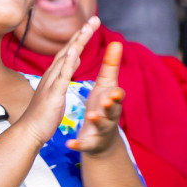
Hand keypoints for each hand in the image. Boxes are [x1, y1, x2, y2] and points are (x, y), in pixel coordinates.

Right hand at [14, 15, 98, 144]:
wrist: (29, 131)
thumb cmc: (43, 114)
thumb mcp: (56, 91)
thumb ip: (64, 74)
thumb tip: (73, 59)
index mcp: (54, 75)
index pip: (68, 51)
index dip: (80, 37)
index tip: (91, 25)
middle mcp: (51, 75)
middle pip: (68, 49)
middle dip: (81, 34)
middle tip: (94, 19)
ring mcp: (51, 83)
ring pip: (66, 58)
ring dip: (77, 42)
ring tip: (87, 28)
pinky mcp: (53, 94)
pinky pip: (61, 76)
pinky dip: (67, 62)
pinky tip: (73, 51)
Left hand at [69, 41, 124, 155]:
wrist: (100, 138)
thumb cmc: (103, 107)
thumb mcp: (106, 87)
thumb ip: (111, 67)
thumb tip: (117, 42)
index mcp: (111, 101)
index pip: (116, 94)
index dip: (116, 92)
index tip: (113, 88)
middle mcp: (109, 115)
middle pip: (111, 110)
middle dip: (109, 104)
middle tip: (105, 99)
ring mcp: (99, 130)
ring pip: (100, 125)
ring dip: (96, 120)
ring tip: (90, 116)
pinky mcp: (89, 143)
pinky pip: (84, 144)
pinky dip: (78, 144)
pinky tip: (69, 144)